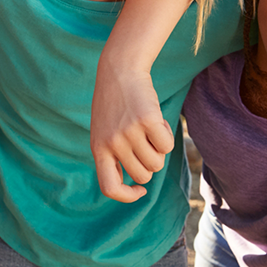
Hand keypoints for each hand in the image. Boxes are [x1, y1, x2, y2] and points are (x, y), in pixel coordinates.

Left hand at [91, 66, 173, 202]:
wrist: (119, 71)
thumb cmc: (115, 104)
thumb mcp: (104, 131)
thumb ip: (114, 155)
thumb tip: (141, 181)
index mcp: (98, 149)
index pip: (110, 188)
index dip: (127, 195)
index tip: (140, 189)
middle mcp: (112, 143)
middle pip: (144, 175)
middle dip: (150, 164)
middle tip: (146, 143)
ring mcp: (129, 133)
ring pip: (157, 163)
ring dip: (159, 149)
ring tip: (148, 129)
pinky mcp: (148, 121)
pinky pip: (168, 146)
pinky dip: (167, 136)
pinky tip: (157, 121)